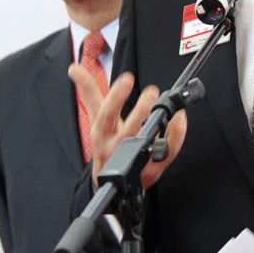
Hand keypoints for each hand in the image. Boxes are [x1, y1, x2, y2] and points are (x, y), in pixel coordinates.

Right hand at [69, 65, 186, 189]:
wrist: (111, 184)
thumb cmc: (106, 143)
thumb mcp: (96, 118)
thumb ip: (88, 93)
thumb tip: (74, 68)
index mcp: (101, 132)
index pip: (104, 112)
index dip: (115, 96)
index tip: (127, 79)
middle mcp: (113, 146)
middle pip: (125, 130)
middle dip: (138, 112)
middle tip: (152, 92)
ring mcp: (131, 161)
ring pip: (142, 145)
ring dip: (156, 128)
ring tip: (168, 110)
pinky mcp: (149, 171)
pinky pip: (165, 156)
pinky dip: (175, 139)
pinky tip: (179, 122)